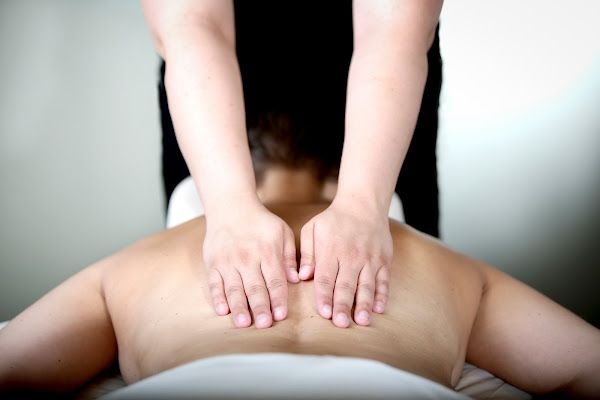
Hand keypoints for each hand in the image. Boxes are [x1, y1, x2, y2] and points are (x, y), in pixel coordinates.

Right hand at [203, 200, 297, 328]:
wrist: (230, 206)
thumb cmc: (260, 222)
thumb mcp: (282, 232)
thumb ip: (289, 256)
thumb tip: (296, 279)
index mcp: (267, 252)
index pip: (274, 279)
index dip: (278, 298)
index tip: (281, 315)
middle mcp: (247, 258)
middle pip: (254, 287)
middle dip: (260, 307)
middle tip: (264, 324)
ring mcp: (228, 261)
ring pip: (234, 288)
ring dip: (239, 307)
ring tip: (243, 323)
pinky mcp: (213, 263)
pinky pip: (214, 283)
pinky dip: (218, 297)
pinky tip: (222, 310)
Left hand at [299, 197, 392, 327]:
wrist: (363, 204)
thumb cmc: (334, 220)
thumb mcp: (312, 229)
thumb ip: (306, 253)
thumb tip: (302, 276)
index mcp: (331, 250)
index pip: (327, 277)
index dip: (325, 296)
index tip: (324, 313)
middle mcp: (351, 256)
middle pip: (347, 284)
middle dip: (344, 305)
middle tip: (341, 323)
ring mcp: (369, 259)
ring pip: (367, 285)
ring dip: (364, 304)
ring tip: (361, 321)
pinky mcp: (383, 260)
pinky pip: (383, 280)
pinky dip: (382, 295)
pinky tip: (379, 309)